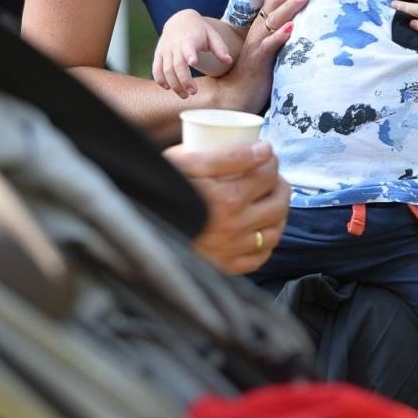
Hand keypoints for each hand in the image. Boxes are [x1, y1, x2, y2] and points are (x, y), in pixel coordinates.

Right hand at [153, 10, 235, 97]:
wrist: (179, 19)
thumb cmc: (200, 31)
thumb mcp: (212, 35)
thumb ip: (220, 49)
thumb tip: (229, 61)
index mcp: (190, 39)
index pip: (189, 47)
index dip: (190, 54)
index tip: (193, 62)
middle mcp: (175, 45)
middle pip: (177, 65)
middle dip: (184, 81)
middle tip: (193, 93)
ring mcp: (165, 50)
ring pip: (166, 70)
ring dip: (174, 84)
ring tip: (184, 95)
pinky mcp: (158, 54)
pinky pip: (156, 69)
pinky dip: (160, 80)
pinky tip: (168, 88)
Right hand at [167, 141, 287, 273]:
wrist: (137, 225)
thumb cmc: (159, 190)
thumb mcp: (186, 162)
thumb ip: (227, 155)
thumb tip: (264, 150)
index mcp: (227, 200)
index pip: (267, 175)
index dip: (271, 160)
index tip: (266, 154)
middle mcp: (234, 228)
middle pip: (278, 203)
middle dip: (280, 185)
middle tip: (271, 176)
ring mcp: (232, 250)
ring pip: (275, 232)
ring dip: (279, 213)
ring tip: (271, 201)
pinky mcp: (225, 267)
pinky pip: (260, 258)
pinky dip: (267, 243)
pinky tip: (261, 230)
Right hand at [201, 0, 311, 110]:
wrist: (235, 94)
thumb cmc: (258, 68)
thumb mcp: (271, 42)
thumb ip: (281, 25)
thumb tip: (301, 10)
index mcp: (263, 22)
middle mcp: (259, 28)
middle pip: (274, 0)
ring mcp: (258, 43)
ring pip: (273, 20)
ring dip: (290, 5)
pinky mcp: (259, 60)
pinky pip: (269, 47)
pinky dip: (280, 37)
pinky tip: (291, 29)